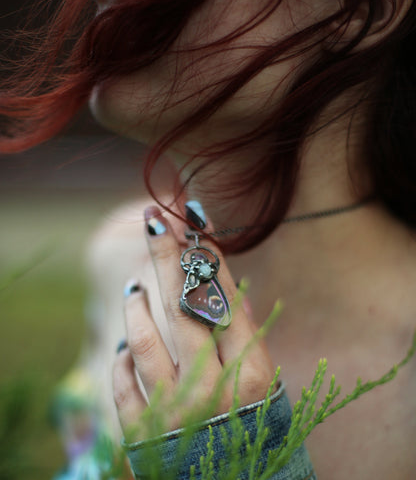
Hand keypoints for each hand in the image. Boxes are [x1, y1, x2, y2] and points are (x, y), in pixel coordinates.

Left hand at [112, 204, 275, 441]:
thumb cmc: (255, 430)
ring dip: (136, 306)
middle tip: (154, 220)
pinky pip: (124, 382)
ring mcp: (175, 411)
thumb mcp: (264, 387)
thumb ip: (248, 339)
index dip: (208, 257)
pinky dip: (123, 357)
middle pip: (184, 305)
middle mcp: (214, 389)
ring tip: (134, 286)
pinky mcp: (144, 432)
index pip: (225, 299)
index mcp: (253, 375)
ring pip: (146, 340)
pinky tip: (126, 343)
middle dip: (168, 256)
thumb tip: (233, 293)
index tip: (193, 222)